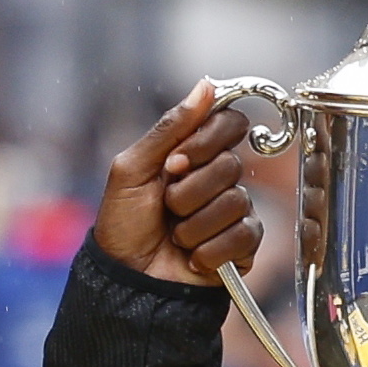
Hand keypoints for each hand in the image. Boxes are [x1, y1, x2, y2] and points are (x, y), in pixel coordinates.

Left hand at [93, 84, 262, 286]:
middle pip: (231, 165)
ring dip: (195, 224)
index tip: (174, 163)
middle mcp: (217, 178)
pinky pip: (245, 235)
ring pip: (236, 202)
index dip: (206, 142)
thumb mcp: (132, 167)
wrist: (126, 281)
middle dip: (189, 191)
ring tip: (175, 237)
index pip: (230, 123)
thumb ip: (169, 127)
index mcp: (193, 153)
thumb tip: (207, 85)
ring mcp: (232, 212)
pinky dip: (211, 250)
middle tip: (167, 206)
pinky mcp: (243, 247)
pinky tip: (192, 259)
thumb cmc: (122, 224)